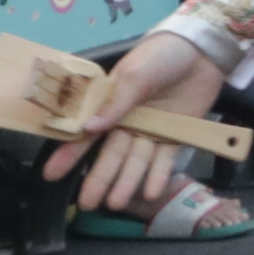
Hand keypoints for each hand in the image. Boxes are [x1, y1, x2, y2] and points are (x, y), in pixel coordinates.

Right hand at [43, 34, 235, 214]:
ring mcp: (152, 130)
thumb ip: (114, 104)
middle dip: (98, 179)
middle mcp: (128, 122)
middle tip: (87, 204)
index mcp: (110, 105)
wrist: (202, 50)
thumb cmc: (160, 57)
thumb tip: (86, 128)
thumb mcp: (134, 76)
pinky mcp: (176, 134)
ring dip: (126, 182)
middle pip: (111, 154)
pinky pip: (164, 159)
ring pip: (135, 161)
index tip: (51, 175)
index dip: (69, 154)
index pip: (87, 134)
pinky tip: (150, 192)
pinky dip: (158, 175)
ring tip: (115, 204)